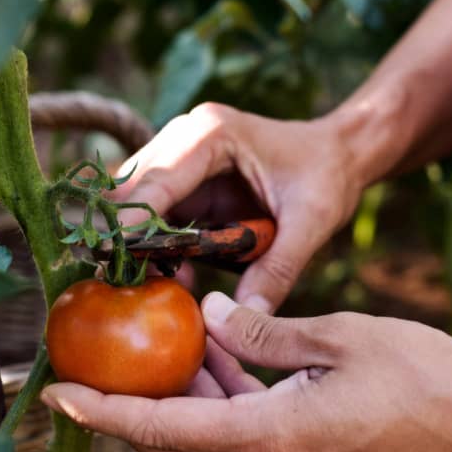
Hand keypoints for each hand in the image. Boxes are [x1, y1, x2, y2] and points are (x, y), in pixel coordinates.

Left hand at [42, 293, 451, 451]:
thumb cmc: (426, 379)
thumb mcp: (339, 337)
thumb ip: (265, 330)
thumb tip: (208, 313)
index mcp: (274, 436)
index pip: (165, 427)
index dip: (108, 409)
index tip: (61, 391)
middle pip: (176, 444)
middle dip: (132, 407)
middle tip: (104, 362)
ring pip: (210, 441)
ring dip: (181, 400)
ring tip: (167, 344)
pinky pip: (246, 436)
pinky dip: (221, 401)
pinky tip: (224, 354)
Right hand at [111, 103, 364, 313]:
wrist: (339, 153)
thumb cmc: (327, 176)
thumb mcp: (311, 222)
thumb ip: (278, 269)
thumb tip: (248, 316)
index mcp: (212, 135)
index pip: (156, 181)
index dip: (132, 222)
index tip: (113, 260)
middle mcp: (185, 137)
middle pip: (130, 187)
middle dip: (123, 234)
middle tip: (121, 280)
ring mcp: (179, 155)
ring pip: (132, 200)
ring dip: (136, 242)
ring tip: (148, 283)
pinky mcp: (183, 180)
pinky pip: (152, 213)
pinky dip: (155, 244)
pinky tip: (172, 274)